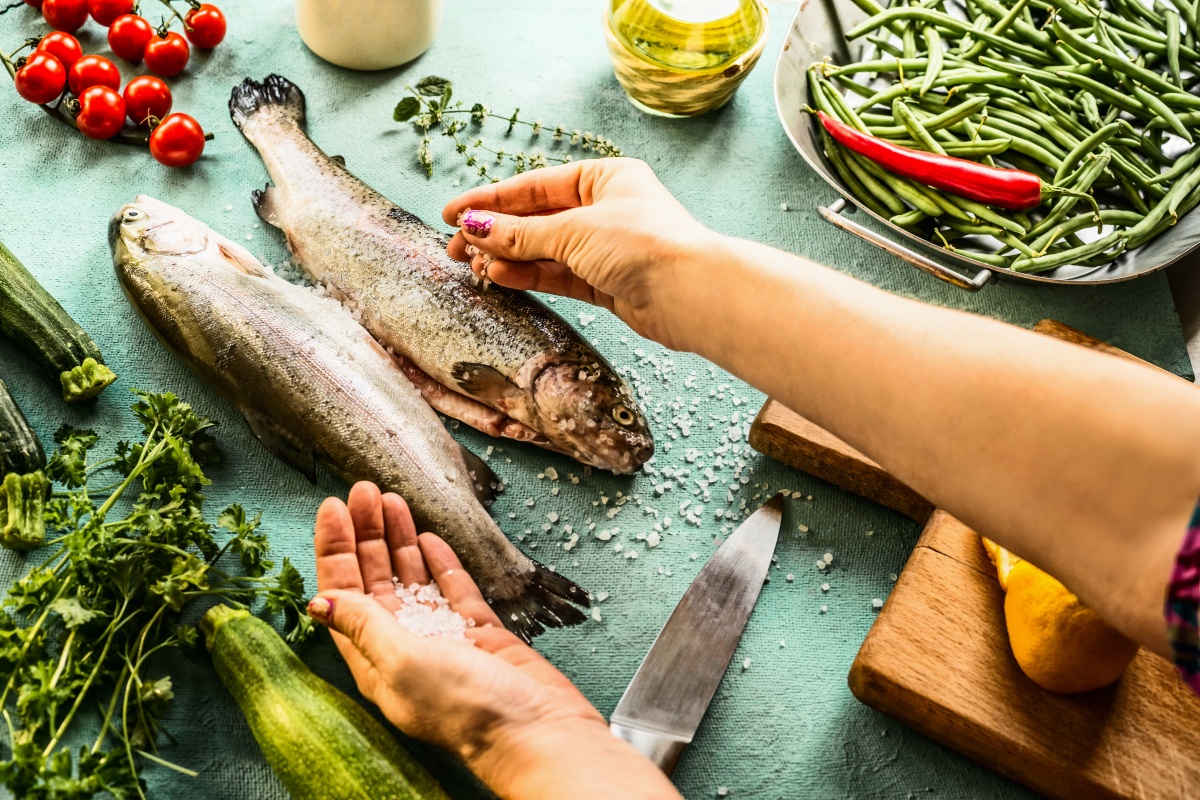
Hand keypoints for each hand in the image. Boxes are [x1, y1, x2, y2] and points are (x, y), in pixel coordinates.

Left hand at [311, 482, 682, 799]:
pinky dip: (438, 560)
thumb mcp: (401, 662)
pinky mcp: (479, 631)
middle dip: (366, 534)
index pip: (344, 594)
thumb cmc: (465, 708)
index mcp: (375, 659)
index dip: (335, 550)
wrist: (534, 728)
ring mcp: (443, 636)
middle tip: (363, 490)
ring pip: (412, 576)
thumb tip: (318, 601)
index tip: (332, 507)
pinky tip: (426, 535)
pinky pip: (452, 588)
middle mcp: (404, 645)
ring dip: (398, 538)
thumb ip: (363, 625)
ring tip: (391, 499)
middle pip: (375, 579)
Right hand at [441, 158, 718, 350]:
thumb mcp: (574, 231)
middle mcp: (605, 209)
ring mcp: (605, 248)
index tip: (452, 213)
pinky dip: (528, 276)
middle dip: (495, 234)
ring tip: (474, 267)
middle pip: (536, 219)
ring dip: (507, 258)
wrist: (691, 295)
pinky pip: (557, 276)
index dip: (490, 200)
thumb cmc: (644, 245)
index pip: (535, 187)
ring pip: (544, 251)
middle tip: (455, 248)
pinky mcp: (606, 284)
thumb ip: (520, 234)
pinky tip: (499, 277)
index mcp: (605, 178)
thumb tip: (475, 228)